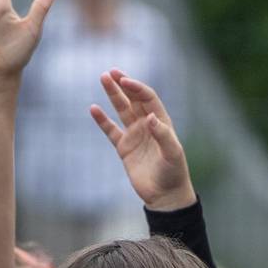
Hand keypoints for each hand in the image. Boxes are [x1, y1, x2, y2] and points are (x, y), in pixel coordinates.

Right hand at [90, 71, 193, 210]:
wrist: (165, 195)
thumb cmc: (173, 173)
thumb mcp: (173, 153)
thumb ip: (163, 134)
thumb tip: (150, 117)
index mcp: (161, 121)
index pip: (147, 98)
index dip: (136, 88)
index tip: (125, 81)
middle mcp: (147, 125)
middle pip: (133, 99)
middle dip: (123, 84)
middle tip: (111, 72)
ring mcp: (135, 135)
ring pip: (121, 110)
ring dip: (113, 95)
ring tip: (103, 79)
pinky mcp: (124, 148)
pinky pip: (111, 130)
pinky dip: (102, 120)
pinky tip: (94, 108)